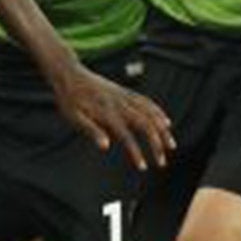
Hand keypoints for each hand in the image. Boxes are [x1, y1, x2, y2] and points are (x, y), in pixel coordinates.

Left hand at [50, 63, 172, 170]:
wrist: (69, 73)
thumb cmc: (69, 98)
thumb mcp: (73, 117)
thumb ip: (91, 130)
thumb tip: (105, 146)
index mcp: (107, 113)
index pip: (127, 136)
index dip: (136, 153)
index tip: (143, 167)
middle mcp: (120, 104)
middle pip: (145, 125)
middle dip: (157, 144)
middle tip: (162, 162)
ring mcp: (124, 96)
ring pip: (150, 113)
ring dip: (163, 130)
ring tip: (171, 145)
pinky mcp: (125, 92)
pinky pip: (147, 102)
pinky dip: (158, 113)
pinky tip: (166, 122)